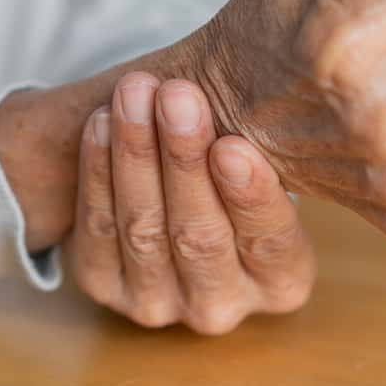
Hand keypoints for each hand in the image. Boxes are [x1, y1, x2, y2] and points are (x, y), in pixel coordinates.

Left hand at [66, 72, 315, 333]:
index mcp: (283, 282)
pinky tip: (102, 122)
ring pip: (144, 230)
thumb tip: (288, 80)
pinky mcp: (104, 286)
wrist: (179, 193)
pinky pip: (98, 229)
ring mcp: (158, 303)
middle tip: (178, 97)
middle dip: (184, 160)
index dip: (250, 197)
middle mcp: (222, 305)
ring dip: (136, 155)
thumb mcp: (270, 161)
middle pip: (200, 237)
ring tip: (136, 94)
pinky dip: (98, 172)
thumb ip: (270, 141)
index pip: (270, 243)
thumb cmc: (239, 165)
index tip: (232, 145)